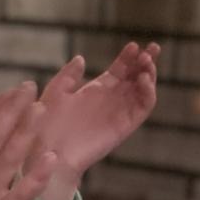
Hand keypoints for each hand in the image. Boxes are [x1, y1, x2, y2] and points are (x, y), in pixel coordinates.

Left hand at [31, 42, 159, 199]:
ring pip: (142, 92)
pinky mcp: (123, 127)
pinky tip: (144, 79)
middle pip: (135, 78)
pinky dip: (148, 93)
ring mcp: (118, 114)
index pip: (119, 70)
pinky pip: (141, 109)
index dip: (129, 57)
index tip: (134, 45)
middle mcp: (110, 101)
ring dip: (149, 75)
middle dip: (146, 62)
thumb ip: (68, 76)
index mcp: (95, 91)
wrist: (48, 153)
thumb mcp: (54, 94)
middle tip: (153, 48)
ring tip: (147, 63)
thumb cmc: (45, 126)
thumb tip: (81, 58)